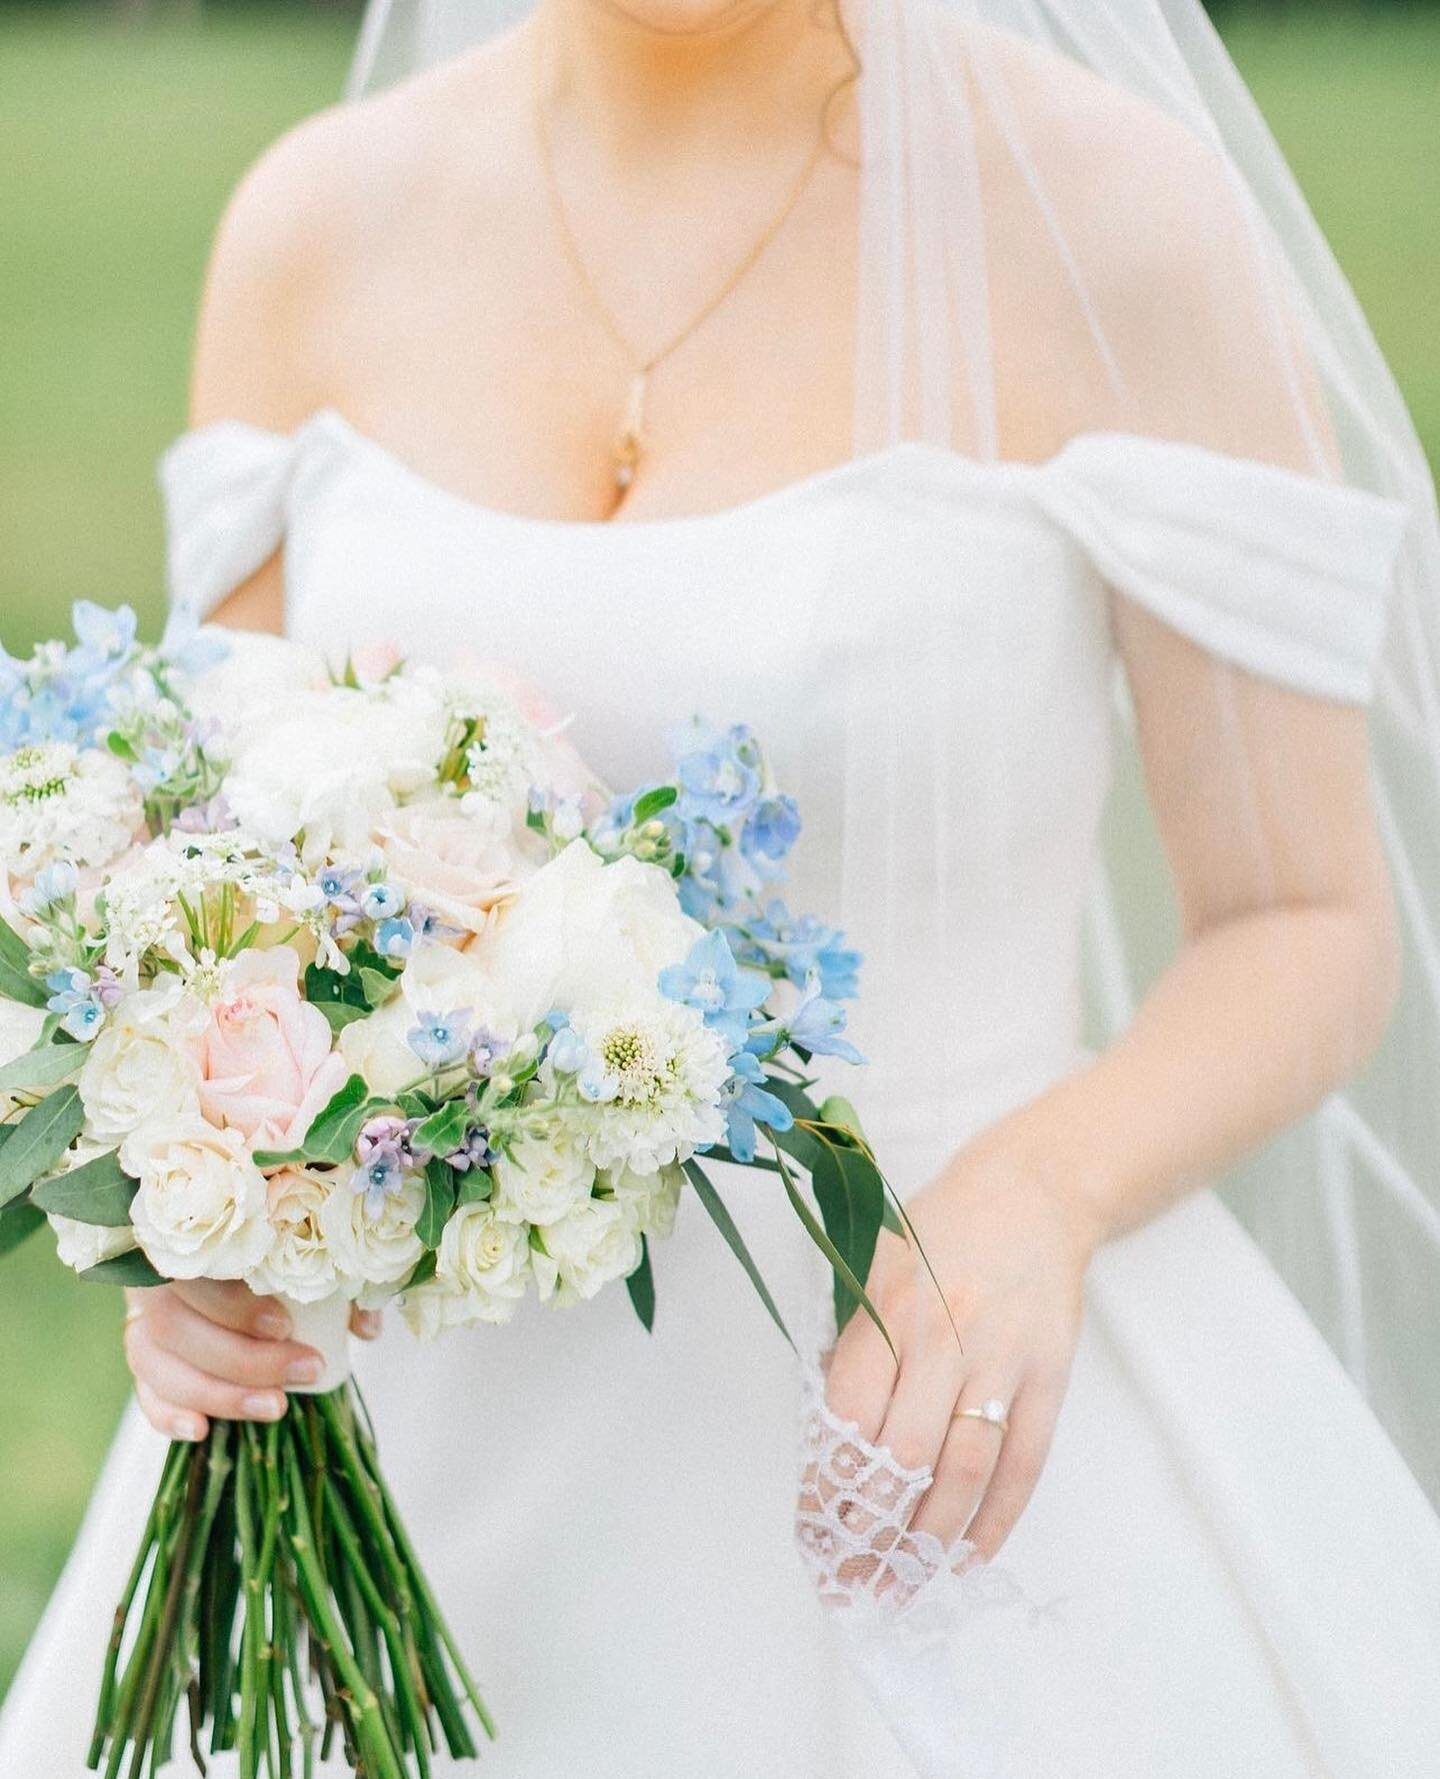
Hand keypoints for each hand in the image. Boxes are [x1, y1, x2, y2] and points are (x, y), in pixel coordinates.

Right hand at [123, 1282, 382, 1442]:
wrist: (244, 1263)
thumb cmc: (284, 1256)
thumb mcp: (315, 1261)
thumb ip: (338, 1288)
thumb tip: (366, 1329)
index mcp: (192, 1242)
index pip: (194, 1274)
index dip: (234, 1306)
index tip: (285, 1326)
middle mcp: (154, 1282)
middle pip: (175, 1327)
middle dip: (243, 1359)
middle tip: (305, 1370)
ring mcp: (142, 1323)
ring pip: (157, 1365)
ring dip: (218, 1393)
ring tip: (276, 1407)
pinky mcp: (145, 1361)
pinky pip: (144, 1392)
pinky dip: (167, 1415)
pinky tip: (201, 1431)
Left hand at [824, 1152, 1101, 1559]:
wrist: (1032, 1194)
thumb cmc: (940, 1233)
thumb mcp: (877, 1266)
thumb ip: (855, 1345)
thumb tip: (826, 1439)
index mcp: (889, 1310)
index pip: (849, 1417)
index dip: (829, 1484)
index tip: (814, 1530)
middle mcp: (944, 1336)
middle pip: (904, 1455)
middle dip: (873, 1528)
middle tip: (852, 1578)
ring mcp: (1001, 1359)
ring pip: (964, 1469)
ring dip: (930, 1539)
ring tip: (903, 1583)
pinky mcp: (1048, 1376)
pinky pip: (1023, 1463)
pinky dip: (997, 1520)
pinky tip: (968, 1557)